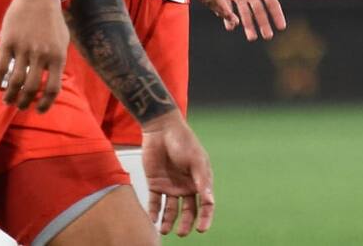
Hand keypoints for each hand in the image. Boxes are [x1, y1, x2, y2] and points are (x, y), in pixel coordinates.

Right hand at [0, 0, 67, 111]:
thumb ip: (58, 62)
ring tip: (6, 100)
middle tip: (18, 105)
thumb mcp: (63, 41)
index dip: (45, 103)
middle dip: (24, 102)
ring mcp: (24, 48)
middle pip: (32, 88)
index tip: (38, 110)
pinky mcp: (9, 42)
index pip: (53, 88)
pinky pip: (1, 67)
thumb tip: (54, 84)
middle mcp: (42, 55)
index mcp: (57, 56)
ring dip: (9, 95)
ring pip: (15, 81)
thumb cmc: (52, 20)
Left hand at [143, 110, 214, 236]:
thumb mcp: (195, 160)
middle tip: (181, 234)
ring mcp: (170, 186)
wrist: (161, 128)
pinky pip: (155, 202)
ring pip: (171, 210)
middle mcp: (185, 186)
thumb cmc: (183, 141)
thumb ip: (202, 181)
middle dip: (186, 224)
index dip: (205, 218)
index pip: (205, 204)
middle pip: (188, 211)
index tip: (202, 229)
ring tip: (164, 230)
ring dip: (168, 221)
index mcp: (199, 181)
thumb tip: (210, 201)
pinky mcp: (155, 184)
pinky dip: (154, 212)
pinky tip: (153, 220)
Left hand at [212, 0, 301, 41]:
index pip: (272, 4)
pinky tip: (231, 25)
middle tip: (268, 36)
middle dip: (263, 25)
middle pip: (259, 13)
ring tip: (252, 37)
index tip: (282, 26)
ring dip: (248, 26)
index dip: (277, 15)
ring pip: (244, 14)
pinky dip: (228, 16)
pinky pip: (226, 6)